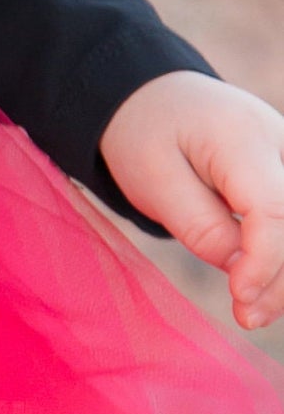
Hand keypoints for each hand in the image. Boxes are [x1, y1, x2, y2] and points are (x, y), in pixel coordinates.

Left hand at [99, 70, 283, 331]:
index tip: (240, 299)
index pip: (273, 209)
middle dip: (280, 277)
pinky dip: (282, 256)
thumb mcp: (153, 180)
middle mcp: (280, 141)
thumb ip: (200, 226)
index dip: (265, 262)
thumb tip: (243, 271)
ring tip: (252, 311)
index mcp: (241, 137)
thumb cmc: (144, 134)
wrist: (153, 96)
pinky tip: (264, 289)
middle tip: (246, 317)